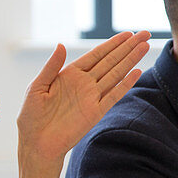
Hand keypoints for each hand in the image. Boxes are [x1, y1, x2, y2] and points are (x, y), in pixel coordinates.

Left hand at [16, 31, 150, 162]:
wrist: (36, 143)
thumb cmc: (31, 116)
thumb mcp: (37, 87)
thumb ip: (51, 66)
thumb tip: (61, 44)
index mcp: (69, 75)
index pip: (95, 55)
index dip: (112, 44)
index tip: (128, 34)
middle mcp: (84, 84)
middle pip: (110, 61)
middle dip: (127, 48)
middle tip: (145, 34)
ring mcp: (91, 98)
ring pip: (115, 75)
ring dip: (130, 61)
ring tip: (145, 46)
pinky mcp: (95, 113)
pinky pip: (113, 96)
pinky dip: (125, 84)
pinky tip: (137, 72)